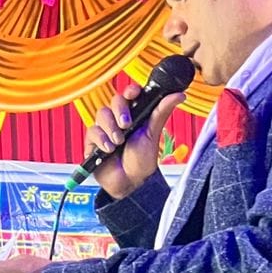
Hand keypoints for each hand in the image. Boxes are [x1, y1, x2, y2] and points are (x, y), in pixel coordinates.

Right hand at [83, 81, 183, 199]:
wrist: (130, 181)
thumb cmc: (142, 159)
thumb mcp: (152, 134)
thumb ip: (161, 112)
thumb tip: (178, 95)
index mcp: (134, 114)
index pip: (129, 95)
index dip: (130, 91)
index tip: (133, 94)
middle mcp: (118, 119)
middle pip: (113, 101)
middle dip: (119, 111)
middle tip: (126, 124)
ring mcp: (104, 129)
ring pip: (101, 114)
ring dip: (110, 128)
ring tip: (119, 142)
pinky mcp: (93, 141)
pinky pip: (92, 131)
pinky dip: (101, 140)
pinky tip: (109, 149)